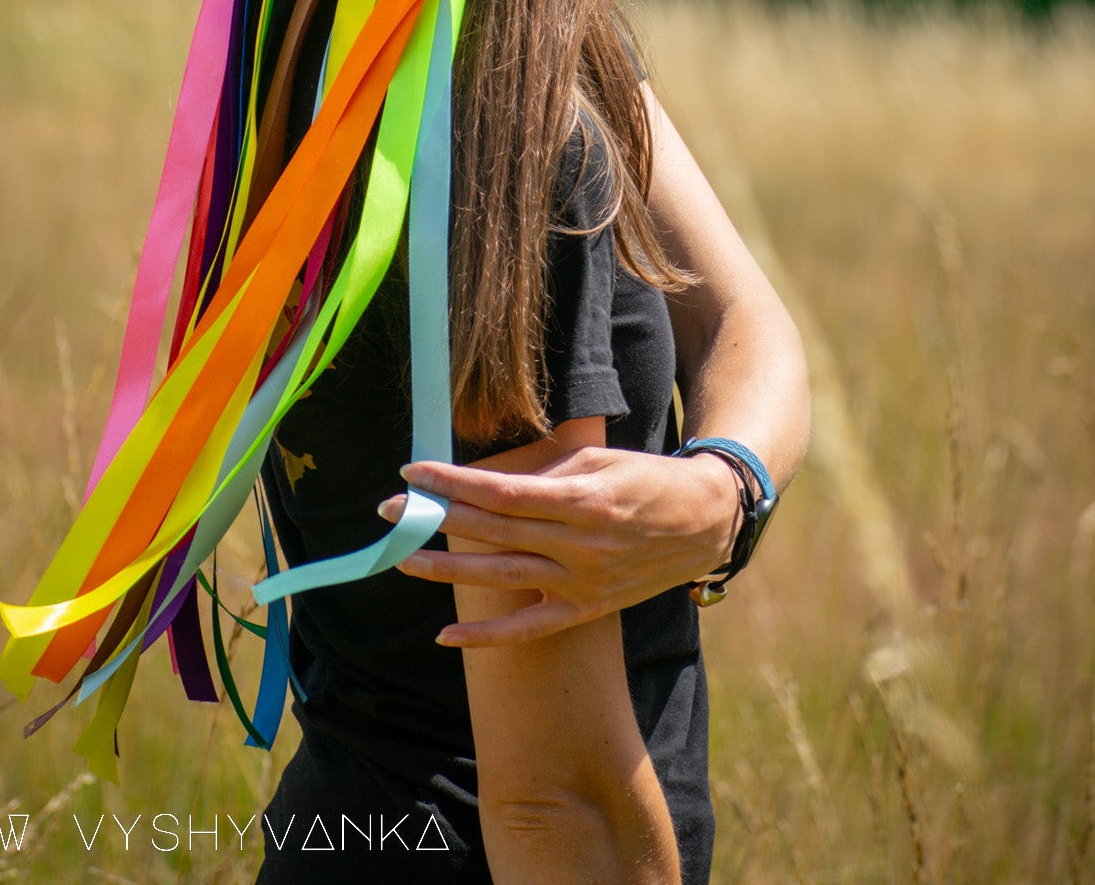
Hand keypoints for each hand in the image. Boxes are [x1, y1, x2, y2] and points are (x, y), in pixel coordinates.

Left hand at [377, 444, 742, 647]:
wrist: (703, 522)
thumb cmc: (647, 478)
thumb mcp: (600, 458)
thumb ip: (547, 469)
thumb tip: (494, 476)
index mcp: (579, 497)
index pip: (500, 491)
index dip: (452, 482)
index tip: (413, 472)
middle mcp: (576, 543)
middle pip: (491, 531)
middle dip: (436, 517)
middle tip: (391, 510)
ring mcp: (580, 581)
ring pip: (501, 577)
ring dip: (447, 568)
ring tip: (403, 559)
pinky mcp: (585, 609)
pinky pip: (528, 627)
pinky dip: (486, 635)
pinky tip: (446, 635)